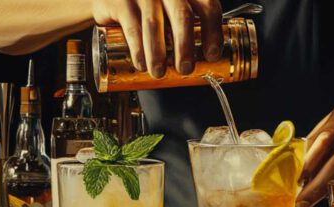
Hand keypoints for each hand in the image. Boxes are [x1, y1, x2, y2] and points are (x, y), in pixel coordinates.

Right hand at [92, 0, 222, 77]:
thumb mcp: (171, 11)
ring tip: (159, 72)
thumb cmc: (146, 7)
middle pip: (183, 15)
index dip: (213, 32)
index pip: (208, 6)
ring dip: (158, 53)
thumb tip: (203, 64)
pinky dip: (138, 49)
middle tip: (185, 69)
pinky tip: (141, 64)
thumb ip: (185, 28)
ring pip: (154, 24)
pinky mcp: (120, 1)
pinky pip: (132, 27)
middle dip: (185, 46)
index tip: (212, 55)